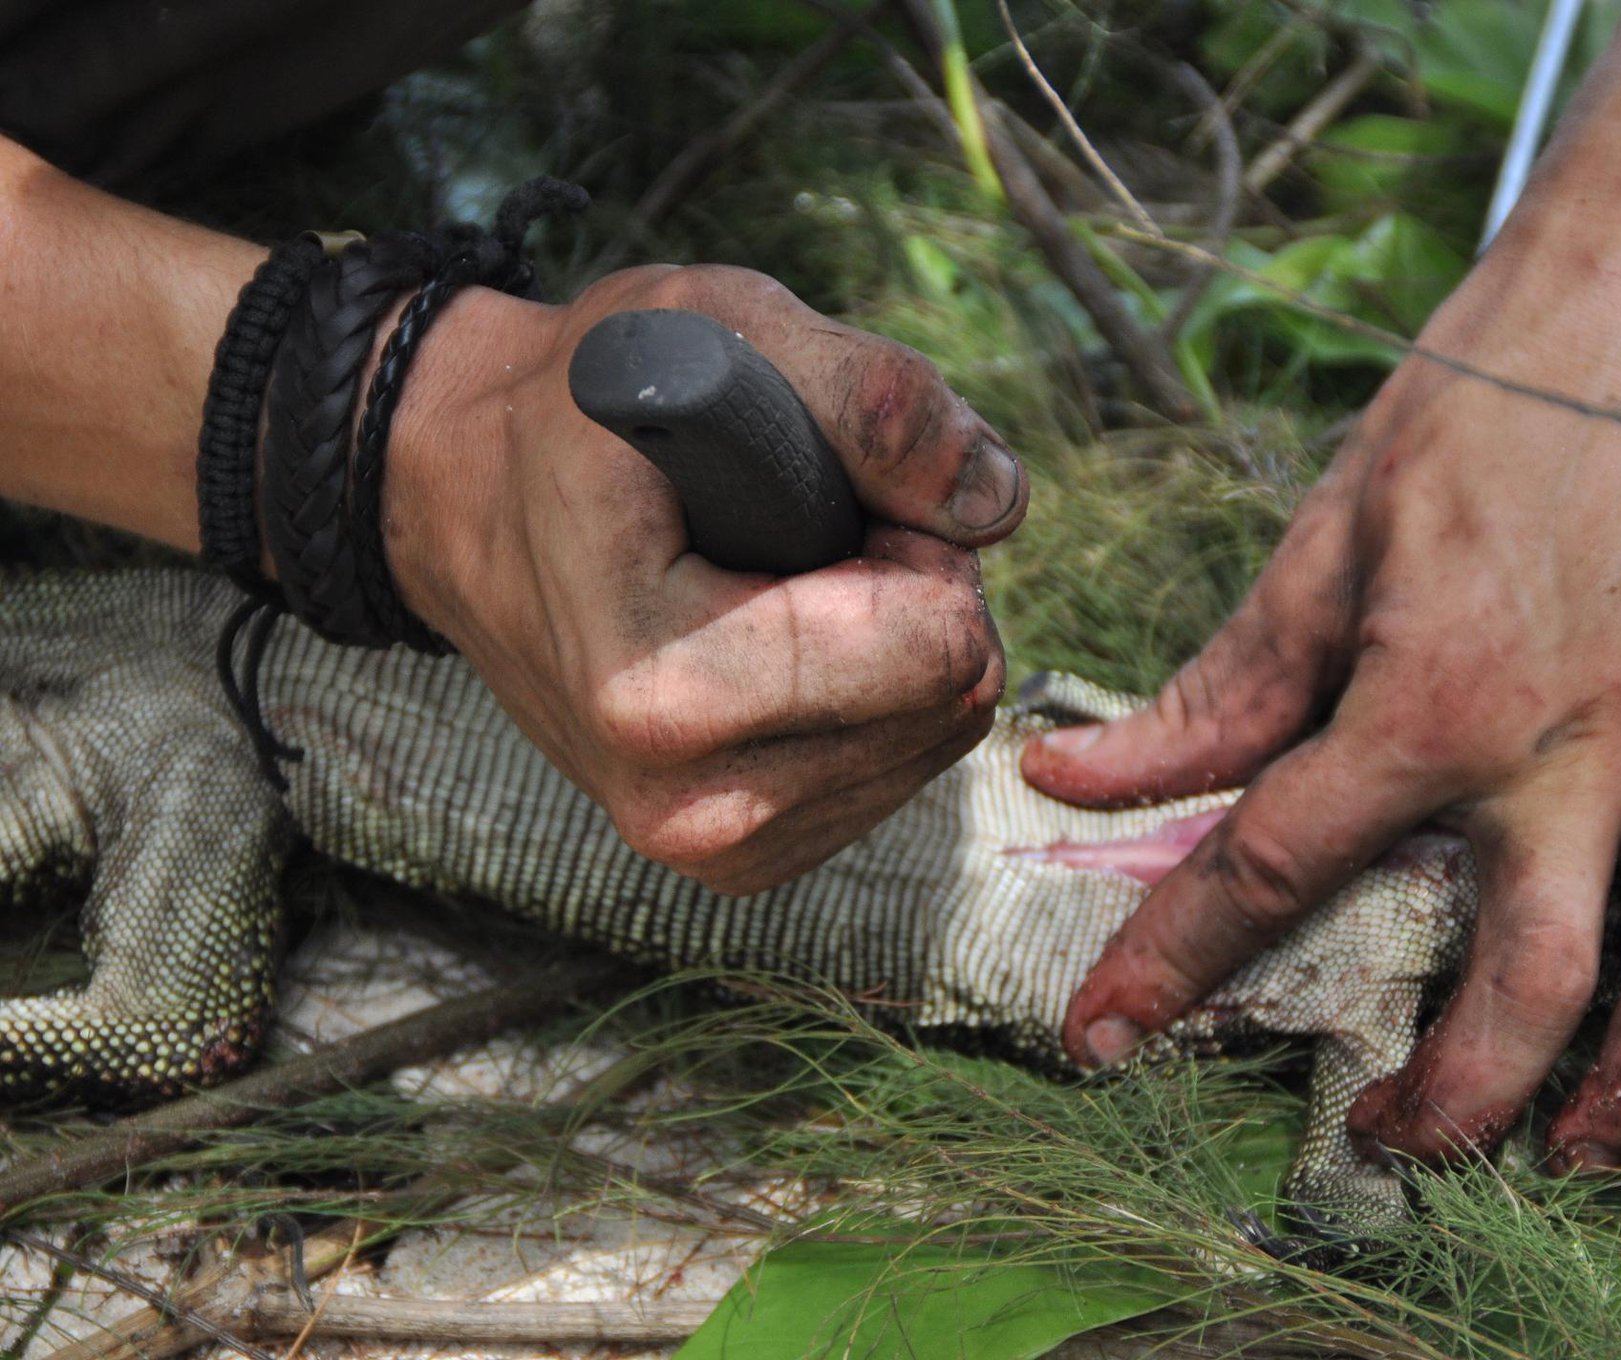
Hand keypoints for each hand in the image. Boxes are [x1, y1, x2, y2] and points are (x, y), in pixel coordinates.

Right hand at [382, 264, 1024, 892]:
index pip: (934, 648)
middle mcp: (686, 803)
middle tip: (802, 535)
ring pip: (939, 736)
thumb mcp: (716, 332)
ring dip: (898, 643)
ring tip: (780, 581)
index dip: (916, 538)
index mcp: (661, 686)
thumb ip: (873, 400)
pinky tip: (783, 642)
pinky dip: (875, 694)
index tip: (828, 494)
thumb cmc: (585, 408)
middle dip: (915, 592)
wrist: (467, 499)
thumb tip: (997, 503)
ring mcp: (712, 848)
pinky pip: (900, 769)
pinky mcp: (740, 862)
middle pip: (952, 697)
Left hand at [1023, 210, 1620, 1169]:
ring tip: (1567, 1145)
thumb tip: (1072, 769)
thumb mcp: (1328, 536)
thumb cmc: (1483, 405)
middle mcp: (1567, 744)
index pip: (1275, 863)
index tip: (1103, 1042)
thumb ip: (1215, 685)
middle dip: (1454, 1085)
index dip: (1173, 964)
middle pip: (1522, 967)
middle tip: (1390, 1133)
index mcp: (1429, 693)